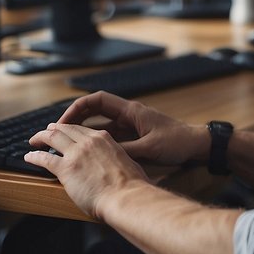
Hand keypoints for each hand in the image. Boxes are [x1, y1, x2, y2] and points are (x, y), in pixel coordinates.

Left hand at [25, 123, 150, 218]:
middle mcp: (88, 142)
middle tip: (46, 132)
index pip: (82, 129)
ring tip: (33, 141)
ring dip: (40, 137)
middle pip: (65, 129)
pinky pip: (44, 158)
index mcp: (104, 139)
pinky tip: (29, 156)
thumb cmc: (132, 187)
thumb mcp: (129, 163)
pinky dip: (34, 156)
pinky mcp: (65, 169)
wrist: (126, 198)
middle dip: (53, 129)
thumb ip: (119, 160)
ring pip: (52, 138)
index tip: (64, 132)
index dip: (70, 129)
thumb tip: (122, 166)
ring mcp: (76, 154)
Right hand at [54, 91, 207, 165]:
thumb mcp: (149, 148)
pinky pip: (109, 135)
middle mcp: (127, 114)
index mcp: (130, 111)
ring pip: (100, 124)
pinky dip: (96, 140)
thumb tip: (100, 152)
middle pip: (94, 110)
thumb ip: (125, 149)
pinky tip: (86, 151)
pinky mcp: (133, 135)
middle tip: (57, 131)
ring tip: (65, 141)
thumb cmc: (176, 142)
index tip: (63, 121)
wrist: (196, 145)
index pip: (96, 101)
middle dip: (75, 118)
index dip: (77, 108)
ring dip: (83, 130)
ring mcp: (130, 125)